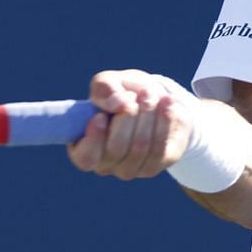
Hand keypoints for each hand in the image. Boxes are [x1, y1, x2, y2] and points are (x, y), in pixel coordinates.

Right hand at [67, 69, 194, 179]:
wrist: (152, 99)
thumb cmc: (121, 93)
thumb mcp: (108, 83)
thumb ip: (104, 89)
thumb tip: (117, 104)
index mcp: (84, 147)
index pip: (84, 157)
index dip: (94, 138)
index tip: (101, 116)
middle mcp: (104, 164)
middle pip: (116, 148)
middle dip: (128, 116)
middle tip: (134, 95)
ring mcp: (129, 168)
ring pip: (139, 146)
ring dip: (147, 115)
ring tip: (150, 93)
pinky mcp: (153, 166)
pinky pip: (160, 147)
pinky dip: (164, 121)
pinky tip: (168, 103)